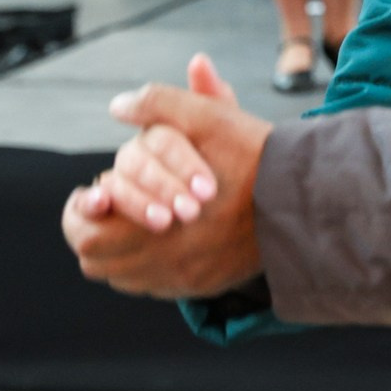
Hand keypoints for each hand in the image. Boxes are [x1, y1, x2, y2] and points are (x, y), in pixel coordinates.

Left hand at [63, 57, 271, 298]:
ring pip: (123, 276)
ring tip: (138, 217)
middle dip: (99, 229)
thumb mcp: (209, 117)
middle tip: (113, 204)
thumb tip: (118, 105)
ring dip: (120, 248)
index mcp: (155, 222)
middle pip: (97, 260)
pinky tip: (166, 235)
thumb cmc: (255, 155)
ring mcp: (183, 277)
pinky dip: (149, 263)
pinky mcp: (202, 285)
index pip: (86, 234)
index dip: (83, 212)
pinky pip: (154, 285)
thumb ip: (158, 105)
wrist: (308, 198)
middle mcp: (164, 262)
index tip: (97, 193)